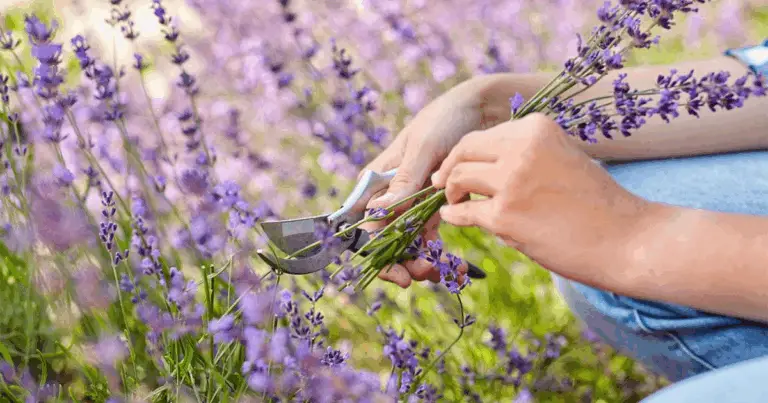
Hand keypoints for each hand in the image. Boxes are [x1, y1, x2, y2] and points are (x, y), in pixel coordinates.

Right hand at [361, 76, 512, 287]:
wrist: (481, 109)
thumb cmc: (444, 120)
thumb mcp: (424, 147)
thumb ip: (403, 180)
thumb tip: (377, 211)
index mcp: (376, 180)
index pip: (363, 224)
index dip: (374, 252)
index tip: (397, 271)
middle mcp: (389, 195)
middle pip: (383, 240)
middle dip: (400, 263)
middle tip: (423, 275)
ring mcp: (411, 202)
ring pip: (406, 244)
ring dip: (421, 262)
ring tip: (444, 273)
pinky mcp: (434, 205)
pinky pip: (429, 236)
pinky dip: (440, 254)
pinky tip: (458, 267)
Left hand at [431, 114, 654, 284]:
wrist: (627, 238)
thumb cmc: (597, 203)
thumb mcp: (563, 157)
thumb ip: (525, 154)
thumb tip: (482, 162)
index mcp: (536, 128)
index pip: (483, 136)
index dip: (464, 154)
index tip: (456, 167)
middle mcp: (521, 148)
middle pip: (463, 152)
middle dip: (448, 169)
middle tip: (443, 184)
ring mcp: (511, 182)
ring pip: (457, 179)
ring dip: (450, 192)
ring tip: (454, 202)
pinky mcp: (505, 217)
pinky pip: (463, 212)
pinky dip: (453, 215)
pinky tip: (453, 217)